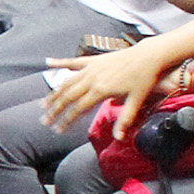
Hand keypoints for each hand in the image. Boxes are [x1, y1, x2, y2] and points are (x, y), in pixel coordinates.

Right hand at [40, 42, 164, 136]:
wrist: (149, 55)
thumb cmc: (144, 78)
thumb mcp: (136, 101)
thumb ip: (124, 120)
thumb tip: (119, 138)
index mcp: (101, 90)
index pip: (78, 109)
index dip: (66, 121)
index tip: (58, 130)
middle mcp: (91, 78)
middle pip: (67, 96)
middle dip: (54, 110)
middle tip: (44, 121)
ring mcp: (91, 68)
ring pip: (66, 82)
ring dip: (54, 93)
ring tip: (43, 104)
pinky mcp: (93, 60)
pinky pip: (73, 62)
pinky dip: (60, 62)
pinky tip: (48, 62)